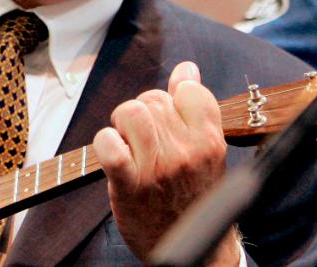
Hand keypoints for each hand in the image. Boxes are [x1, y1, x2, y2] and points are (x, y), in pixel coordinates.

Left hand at [93, 61, 239, 265]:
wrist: (195, 253)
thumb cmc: (194, 196)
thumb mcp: (205, 151)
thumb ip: (196, 108)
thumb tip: (187, 69)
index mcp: (211, 141)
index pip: (188, 90)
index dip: (172, 98)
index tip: (168, 120)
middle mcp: (188, 152)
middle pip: (153, 100)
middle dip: (143, 112)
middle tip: (144, 139)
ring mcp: (159, 168)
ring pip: (132, 111)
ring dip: (123, 123)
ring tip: (127, 142)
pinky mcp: (130, 184)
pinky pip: (109, 143)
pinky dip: (105, 143)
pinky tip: (113, 154)